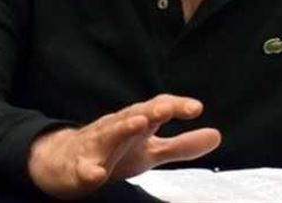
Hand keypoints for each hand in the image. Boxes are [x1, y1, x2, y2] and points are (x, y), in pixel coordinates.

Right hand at [27, 94, 220, 198]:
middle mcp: (116, 128)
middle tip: (166, 109)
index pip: (157, 108)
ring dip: (123, 128)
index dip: (175, 106)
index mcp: (136, 124)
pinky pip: (83, 168)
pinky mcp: (79, 166)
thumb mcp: (151, 150)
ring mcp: (96, 146)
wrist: (65, 161)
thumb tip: (217, 135)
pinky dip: (88, 170)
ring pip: (108, 134)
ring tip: (139, 123)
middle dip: (150, 110)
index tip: (196, 108)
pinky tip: (95, 174)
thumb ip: (182, 145)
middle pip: (134, 114)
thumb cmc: (114, 152)